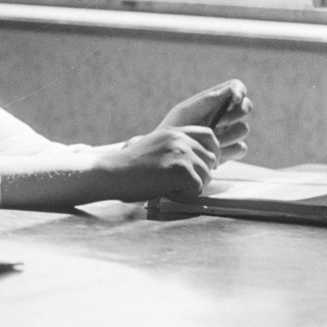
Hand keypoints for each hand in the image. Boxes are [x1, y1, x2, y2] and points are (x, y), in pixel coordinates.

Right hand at [92, 126, 219, 202]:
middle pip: (211, 159)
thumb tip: (201, 161)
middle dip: (201, 174)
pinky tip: (167, 191)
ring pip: (206, 175)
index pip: (208, 135)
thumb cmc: (130, 166)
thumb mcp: (156, 147)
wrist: (113, 173)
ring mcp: (181, 152)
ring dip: (192, 186)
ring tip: (170, 186)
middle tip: (181, 183)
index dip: (213, 151)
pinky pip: (197, 188)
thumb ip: (176, 148)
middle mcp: (180, 138)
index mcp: (174, 131)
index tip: (209, 164)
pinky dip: (184, 195)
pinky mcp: (180, 169)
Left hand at [157, 78, 250, 161]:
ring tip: (208, 140)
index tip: (236, 99)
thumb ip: (207, 100)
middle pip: (246, 107)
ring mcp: (231, 133)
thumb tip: (229, 91)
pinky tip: (212, 152)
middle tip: (218, 123)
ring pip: (243, 129)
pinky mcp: (232, 150)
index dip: (240, 90)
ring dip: (228, 135)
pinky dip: (228, 150)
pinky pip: (241, 148)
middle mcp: (226, 114)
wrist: (173, 153)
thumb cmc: (175, 127)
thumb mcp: (186, 112)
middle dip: (234, 115)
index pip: (236, 87)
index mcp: (216, 100)